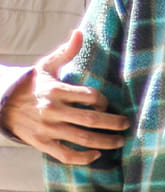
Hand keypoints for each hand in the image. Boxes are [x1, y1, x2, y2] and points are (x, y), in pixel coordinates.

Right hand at [1, 32, 129, 163]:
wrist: (2, 104)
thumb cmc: (31, 85)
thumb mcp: (45, 67)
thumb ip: (66, 52)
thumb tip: (80, 33)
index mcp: (55, 91)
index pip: (91, 96)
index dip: (105, 101)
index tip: (108, 104)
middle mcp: (52, 110)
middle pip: (92, 119)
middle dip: (114, 123)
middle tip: (126, 125)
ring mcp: (47, 129)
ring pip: (83, 139)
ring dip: (106, 142)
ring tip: (119, 141)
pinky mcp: (42, 143)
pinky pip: (66, 155)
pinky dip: (84, 158)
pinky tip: (97, 155)